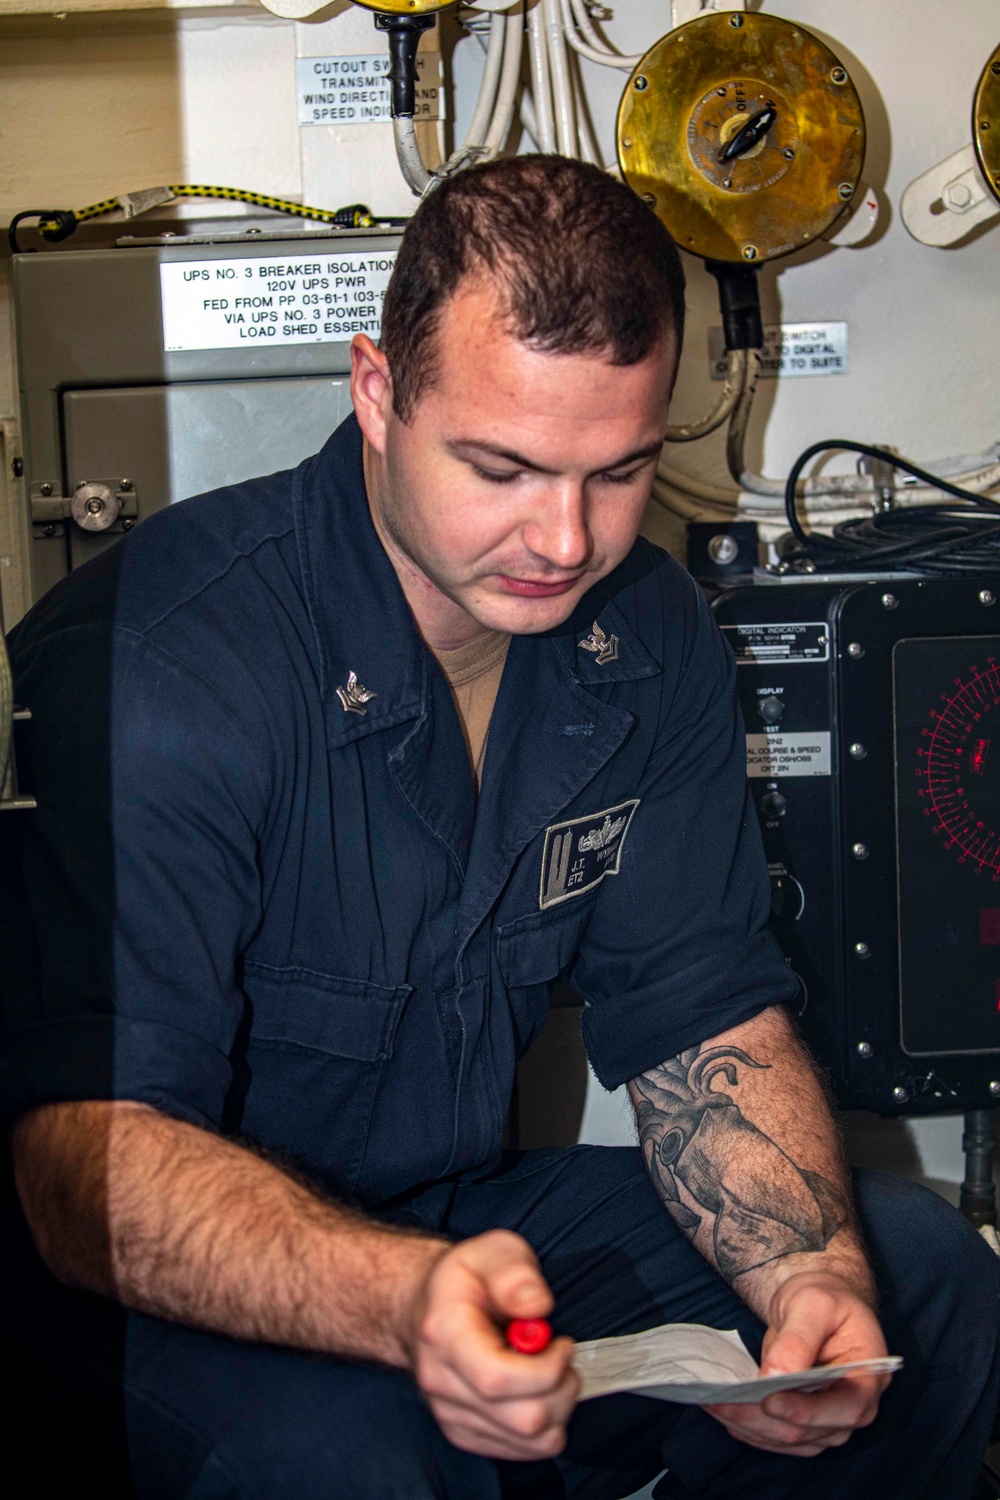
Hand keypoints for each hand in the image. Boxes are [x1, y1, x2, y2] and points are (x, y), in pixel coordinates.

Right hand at [406, 1230, 578, 1459]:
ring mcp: (450, 1415)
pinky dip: (545, 1427)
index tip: (561, 1342)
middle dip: (562, 1389)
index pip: (497, 1379)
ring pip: (528, 1441)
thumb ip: (514, 1272)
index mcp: (444, 1335)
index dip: (544, 1369)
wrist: (426, 1308)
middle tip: (562, 1355)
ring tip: (551, 1372)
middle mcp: (440, 1384)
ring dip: (559, 1409)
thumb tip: (537, 1307)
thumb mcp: (491, 1251)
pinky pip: (522, 1451)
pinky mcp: (463, 1434)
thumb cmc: (466, 1279)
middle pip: (522, 1418)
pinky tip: (537, 1391)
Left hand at [703, 1271, 889, 1456]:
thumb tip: (773, 1378)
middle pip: (811, 1432)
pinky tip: (723, 1409)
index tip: (769, 1401)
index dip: (808, 1412)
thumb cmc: (823, 1298)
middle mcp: (855, 1408)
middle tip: (722, 1401)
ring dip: (750, 1427)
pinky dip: (750, 1428)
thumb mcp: (812, 1304)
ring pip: (790, 1441)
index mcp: (870, 1375)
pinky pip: (779, 1437)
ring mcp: (830, 1420)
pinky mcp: (806, 1423)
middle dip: (763, 1419)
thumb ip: (797, 1341)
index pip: (847, 1408)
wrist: (819, 1304)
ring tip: (712, 1403)